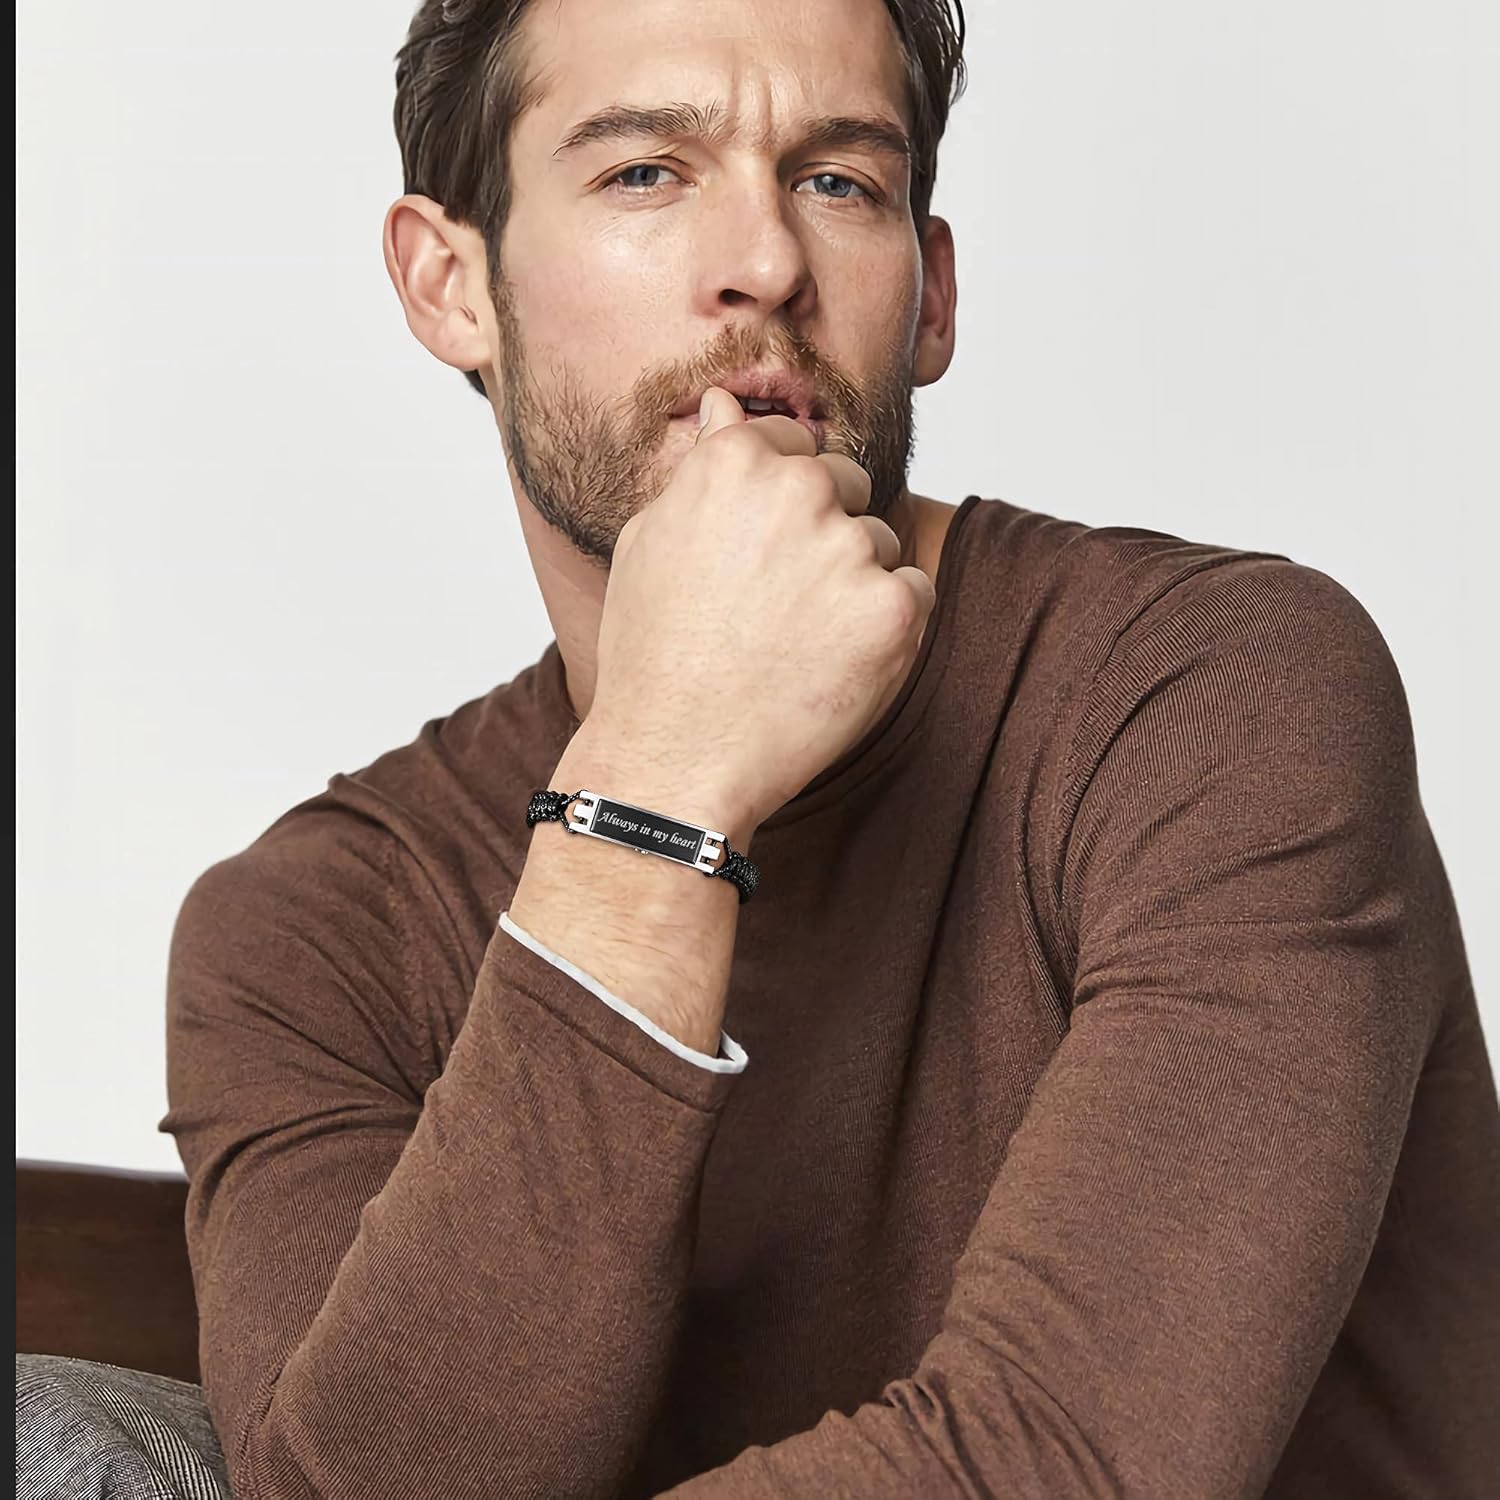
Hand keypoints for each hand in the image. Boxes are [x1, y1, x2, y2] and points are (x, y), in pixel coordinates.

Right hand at [582, 385, 936, 835]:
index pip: (796, 444)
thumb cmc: (654, 654)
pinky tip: (827, 664)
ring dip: (851, 585)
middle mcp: (799, 489)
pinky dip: (882, 629)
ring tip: (792, 644)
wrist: (677, 756)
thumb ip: (704, 465)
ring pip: (879, 545)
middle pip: (847, 487)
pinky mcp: (894, 609)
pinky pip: (912, 595)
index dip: (779, 504)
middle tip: (772, 607)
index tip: (758, 554)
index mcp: (738, 460)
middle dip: (821, 536)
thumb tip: (725, 404)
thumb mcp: (652, 540)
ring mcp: (850, 548)